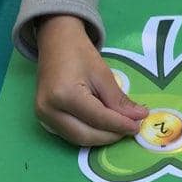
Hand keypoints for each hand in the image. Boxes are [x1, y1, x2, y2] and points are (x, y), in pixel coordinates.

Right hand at [35, 15, 147, 146]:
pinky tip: (104, 126)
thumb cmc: (79, 53)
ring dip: (101, 137)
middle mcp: (49, 110)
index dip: (120, 125)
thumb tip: (138, 117)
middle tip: (131, 128)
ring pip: (78, 139)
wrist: (56, 42)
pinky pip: (70, 133)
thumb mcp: (102, 74)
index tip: (138, 126)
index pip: (98, 118)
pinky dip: (89, 133)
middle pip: (86, 135)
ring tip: (120, 127)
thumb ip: (118, 100)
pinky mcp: (44, 118)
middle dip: (111, 135)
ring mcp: (43, 116)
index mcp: (64, 95)